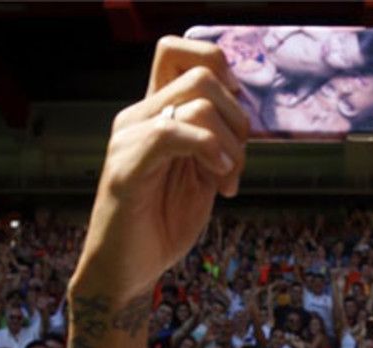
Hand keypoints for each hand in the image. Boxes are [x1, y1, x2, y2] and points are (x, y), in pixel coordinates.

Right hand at [68, 38, 247, 303]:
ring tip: (226, 182)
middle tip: (236, 163)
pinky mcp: (126, 168)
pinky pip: (171, 132)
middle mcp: (138, 117)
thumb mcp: (202, 176)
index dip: (217, 66)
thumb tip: (246, 116)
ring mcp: (129, 139)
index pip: (177, 51)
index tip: (234, 114)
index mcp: (155, 114)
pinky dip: (210, 152)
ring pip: (197, 102)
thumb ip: (218, 142)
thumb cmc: (162, 224)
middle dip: (237, 118)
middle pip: (201, 74)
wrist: (127, 271)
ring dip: (229, 144)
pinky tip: (219, 184)